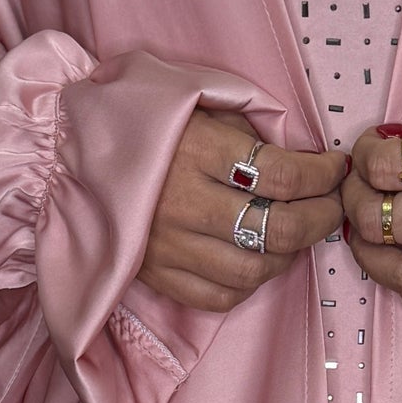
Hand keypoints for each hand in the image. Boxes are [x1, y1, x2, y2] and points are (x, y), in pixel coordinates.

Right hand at [138, 109, 347, 312]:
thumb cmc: (143, 124)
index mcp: (196, 149)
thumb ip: (248, 133)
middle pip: (278, 228)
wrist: (67, 153)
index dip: (322, 175)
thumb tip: (307, 162)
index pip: (283, 173)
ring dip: (289, 255)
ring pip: (254, 269)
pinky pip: (220, 295)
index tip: (335, 168)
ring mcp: (168, 246)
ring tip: (295, 235)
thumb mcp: (196, 107)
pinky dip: (250, 282)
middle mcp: (183, 202)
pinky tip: (256, 259)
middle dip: (320, 219)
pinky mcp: (156, 275)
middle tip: (330, 205)